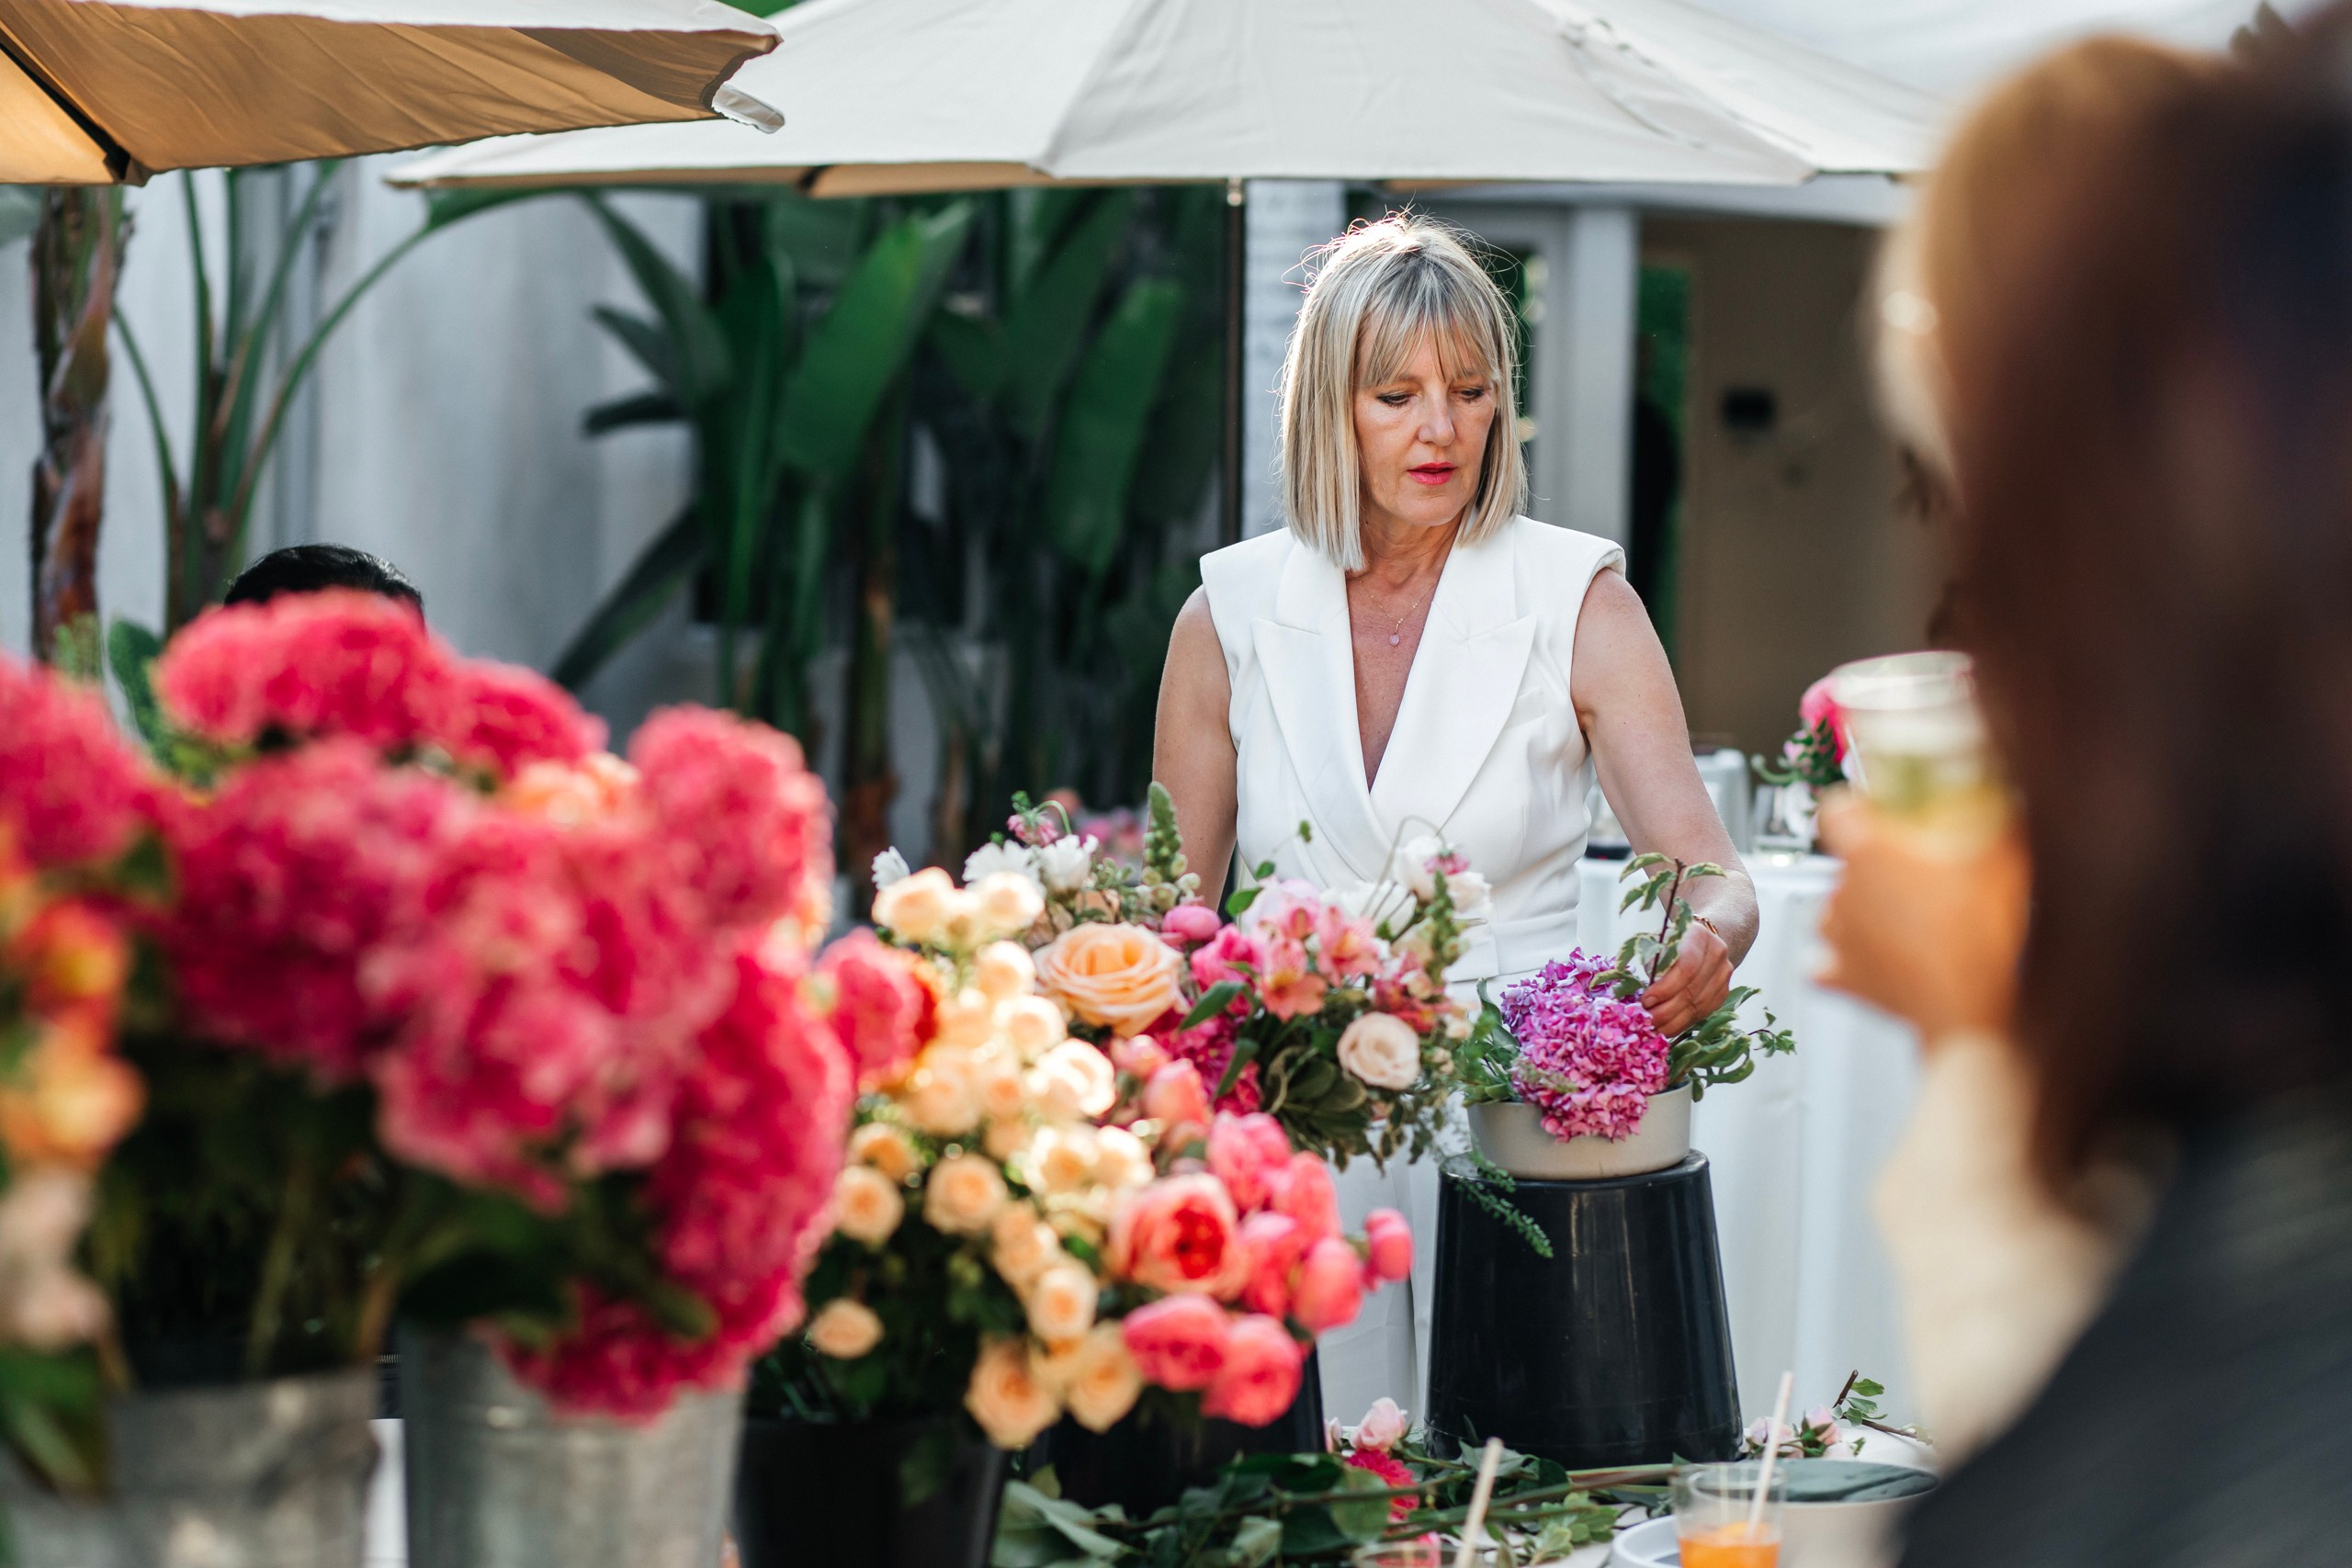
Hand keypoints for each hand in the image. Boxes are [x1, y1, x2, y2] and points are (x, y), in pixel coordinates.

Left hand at [1641, 918, 1732, 1035]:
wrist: (1700, 943)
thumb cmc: (1671, 945)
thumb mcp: (1659, 946)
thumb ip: (1654, 965)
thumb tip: (1644, 998)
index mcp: (1699, 936)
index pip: (1686, 968)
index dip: (1665, 988)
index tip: (1646, 1001)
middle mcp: (1717, 954)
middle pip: (1692, 991)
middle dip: (1666, 1010)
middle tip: (1646, 1020)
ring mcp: (1724, 974)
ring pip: (1698, 1006)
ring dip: (1673, 1021)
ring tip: (1653, 1027)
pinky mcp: (1723, 992)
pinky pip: (1703, 1013)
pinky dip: (1683, 1023)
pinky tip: (1667, 1028)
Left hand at [1815, 791, 2029, 1042]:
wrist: (1974, 1007)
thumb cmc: (1983, 931)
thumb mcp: (2001, 857)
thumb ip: (1993, 817)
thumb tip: (1999, 793)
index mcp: (1868, 851)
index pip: (1835, 812)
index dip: (1858, 812)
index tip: (1880, 819)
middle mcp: (1842, 889)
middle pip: (1845, 864)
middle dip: (1878, 867)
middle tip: (1923, 881)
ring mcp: (1837, 935)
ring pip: (1835, 909)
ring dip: (1862, 912)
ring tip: (1907, 922)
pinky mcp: (1839, 975)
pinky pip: (1825, 959)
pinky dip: (1845, 959)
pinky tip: (1876, 958)